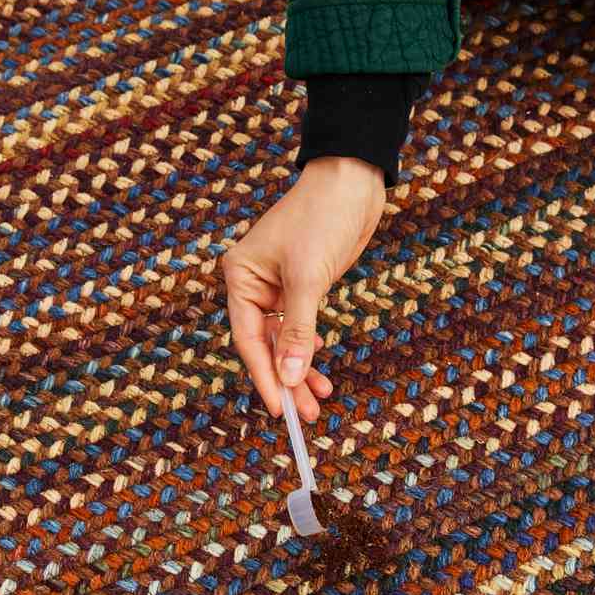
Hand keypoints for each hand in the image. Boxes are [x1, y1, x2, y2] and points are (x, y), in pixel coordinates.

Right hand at [223, 156, 386, 419]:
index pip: (248, 339)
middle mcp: (253, 284)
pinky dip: (310, 350)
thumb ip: (299, 330)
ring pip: (284, 342)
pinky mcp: (302, 287)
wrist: (353, 179)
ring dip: (300, 371)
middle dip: (285, 380)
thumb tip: (290, 377)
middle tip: (305, 414)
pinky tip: (320, 372)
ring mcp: (277, 287)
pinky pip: (301, 329)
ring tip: (319, 401)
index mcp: (240, 277)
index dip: (263, 377)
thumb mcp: (309, 278)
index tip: (280, 409)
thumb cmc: (323, 216)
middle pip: (264, 346)